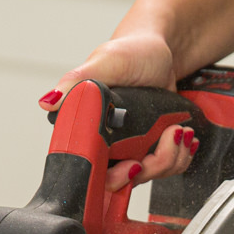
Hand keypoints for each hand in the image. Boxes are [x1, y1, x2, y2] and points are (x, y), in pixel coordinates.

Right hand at [39, 34, 197, 191]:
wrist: (163, 52)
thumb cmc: (133, 52)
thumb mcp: (105, 62)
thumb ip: (76, 81)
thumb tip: (48, 103)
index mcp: (87, 129)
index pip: (94, 172)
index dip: (115, 178)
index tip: (134, 165)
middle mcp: (108, 144)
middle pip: (126, 181)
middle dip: (153, 166)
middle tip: (168, 136)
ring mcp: (132, 148)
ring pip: (150, 176)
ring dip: (172, 157)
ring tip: (179, 129)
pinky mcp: (152, 148)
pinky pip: (167, 167)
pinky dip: (181, 155)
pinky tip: (184, 136)